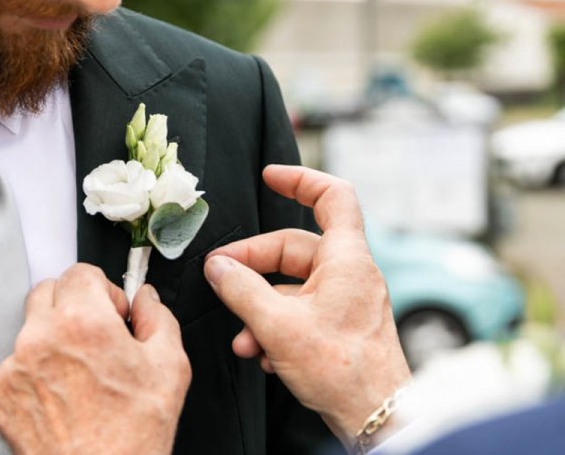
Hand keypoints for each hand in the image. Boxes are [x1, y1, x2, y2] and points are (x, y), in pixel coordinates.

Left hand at [0, 263, 190, 454]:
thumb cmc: (132, 437)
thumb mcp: (170, 368)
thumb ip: (158, 318)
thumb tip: (146, 299)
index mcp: (81, 322)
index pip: (81, 272)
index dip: (104, 289)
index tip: (113, 311)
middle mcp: (40, 338)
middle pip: (48, 292)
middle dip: (74, 305)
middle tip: (96, 334)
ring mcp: (14, 369)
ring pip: (31, 331)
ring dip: (54, 340)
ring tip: (82, 375)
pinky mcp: (0, 397)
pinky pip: (16, 368)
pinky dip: (37, 374)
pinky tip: (64, 397)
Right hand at [204, 165, 410, 446]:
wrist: (377, 418)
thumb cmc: (343, 371)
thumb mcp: (278, 326)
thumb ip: (242, 290)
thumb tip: (217, 267)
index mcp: (346, 260)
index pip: (333, 196)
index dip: (300, 179)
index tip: (269, 176)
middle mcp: (349, 274)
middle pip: (293, 248)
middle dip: (252, 264)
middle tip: (219, 276)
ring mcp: (345, 301)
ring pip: (292, 286)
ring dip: (259, 307)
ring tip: (241, 335)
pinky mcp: (339, 327)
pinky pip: (300, 311)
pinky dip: (275, 326)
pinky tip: (261, 352)